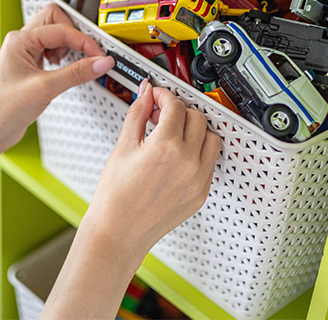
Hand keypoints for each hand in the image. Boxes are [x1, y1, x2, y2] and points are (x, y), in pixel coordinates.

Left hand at [0, 4, 114, 157]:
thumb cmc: (3, 109)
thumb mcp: (45, 88)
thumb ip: (77, 73)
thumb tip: (101, 62)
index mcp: (20, 40)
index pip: (61, 29)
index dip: (83, 42)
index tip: (98, 56)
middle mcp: (22, 42)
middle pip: (57, 20)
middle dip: (74, 35)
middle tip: (88, 52)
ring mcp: (26, 54)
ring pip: (56, 35)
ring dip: (69, 46)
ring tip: (74, 63)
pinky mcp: (32, 67)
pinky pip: (53, 50)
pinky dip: (65, 58)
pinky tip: (66, 71)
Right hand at [79, 79, 222, 263]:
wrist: (118, 233)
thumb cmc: (115, 198)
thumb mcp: (122, 148)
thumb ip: (137, 115)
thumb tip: (145, 95)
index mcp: (166, 147)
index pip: (176, 106)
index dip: (164, 96)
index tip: (157, 96)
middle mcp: (187, 162)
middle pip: (197, 118)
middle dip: (180, 110)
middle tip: (163, 114)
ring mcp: (197, 179)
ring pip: (211, 138)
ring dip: (196, 130)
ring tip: (175, 133)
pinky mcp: (201, 193)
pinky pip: (210, 163)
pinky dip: (199, 152)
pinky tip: (180, 154)